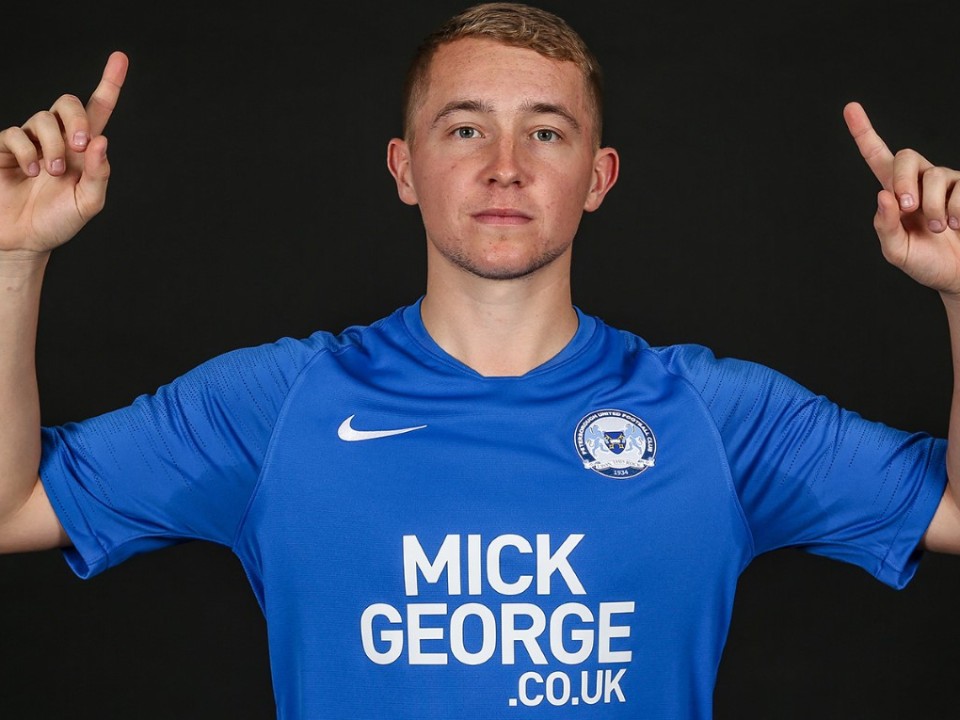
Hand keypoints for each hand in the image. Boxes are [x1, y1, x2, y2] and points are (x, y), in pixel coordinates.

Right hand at [0, 51, 127, 256]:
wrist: (23, 240)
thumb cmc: (58, 223)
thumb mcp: (86, 204)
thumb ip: (98, 175)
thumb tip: (102, 142)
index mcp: (84, 151)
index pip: (98, 110)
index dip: (109, 84)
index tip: (120, 58)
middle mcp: (59, 140)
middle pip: (68, 104)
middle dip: (76, 120)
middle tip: (80, 146)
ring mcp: (31, 142)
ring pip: (41, 118)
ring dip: (51, 145)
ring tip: (50, 173)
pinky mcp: (5, 149)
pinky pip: (14, 134)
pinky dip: (26, 151)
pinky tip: (31, 171)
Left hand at [844, 101, 959, 296]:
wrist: (959, 275)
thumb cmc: (926, 263)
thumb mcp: (897, 251)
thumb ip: (885, 227)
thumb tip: (883, 196)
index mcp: (895, 194)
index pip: (877, 157)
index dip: (864, 133)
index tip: (850, 108)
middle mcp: (919, 181)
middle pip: (906, 156)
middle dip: (904, 181)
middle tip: (909, 209)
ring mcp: (946, 182)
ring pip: (934, 175)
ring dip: (933, 208)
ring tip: (939, 229)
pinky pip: (959, 188)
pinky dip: (955, 212)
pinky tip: (958, 225)